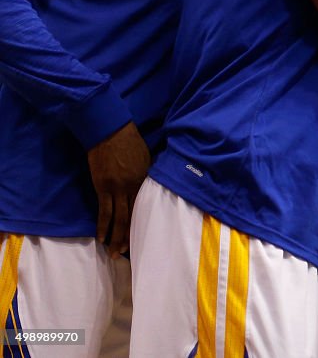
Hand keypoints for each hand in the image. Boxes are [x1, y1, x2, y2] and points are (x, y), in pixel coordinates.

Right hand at [86, 121, 150, 257]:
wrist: (110, 131)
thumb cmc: (130, 142)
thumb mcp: (146, 159)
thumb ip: (146, 176)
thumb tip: (148, 188)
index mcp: (145, 180)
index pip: (146, 207)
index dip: (145, 223)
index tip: (145, 237)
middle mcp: (133, 188)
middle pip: (133, 217)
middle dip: (129, 236)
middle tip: (127, 253)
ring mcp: (116, 189)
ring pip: (118, 219)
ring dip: (116, 237)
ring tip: (114, 253)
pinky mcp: (102, 187)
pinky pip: (103, 212)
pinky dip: (102, 226)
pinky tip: (101, 238)